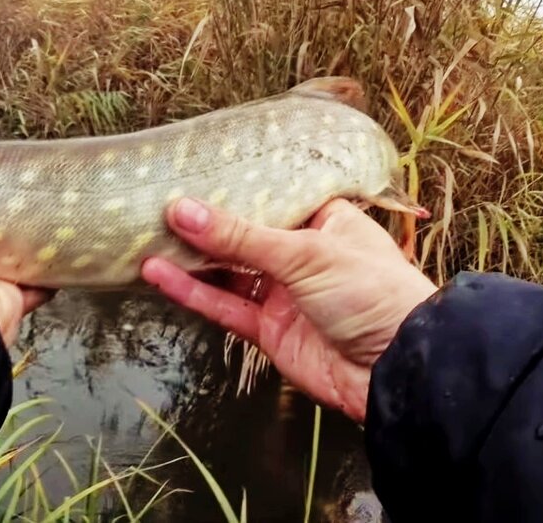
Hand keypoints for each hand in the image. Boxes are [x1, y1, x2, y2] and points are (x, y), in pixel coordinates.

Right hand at [140, 197, 438, 423]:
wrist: (397, 371)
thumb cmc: (374, 294)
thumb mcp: (305, 253)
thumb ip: (238, 236)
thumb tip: (181, 210)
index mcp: (324, 220)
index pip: (271, 196)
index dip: (232, 186)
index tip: (190, 172)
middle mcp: (302, 254)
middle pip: (242, 234)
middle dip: (201, 224)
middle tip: (155, 205)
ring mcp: (284, 294)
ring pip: (227, 272)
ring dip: (189, 259)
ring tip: (145, 239)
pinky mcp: (269, 330)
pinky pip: (224, 306)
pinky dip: (192, 292)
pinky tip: (159, 275)